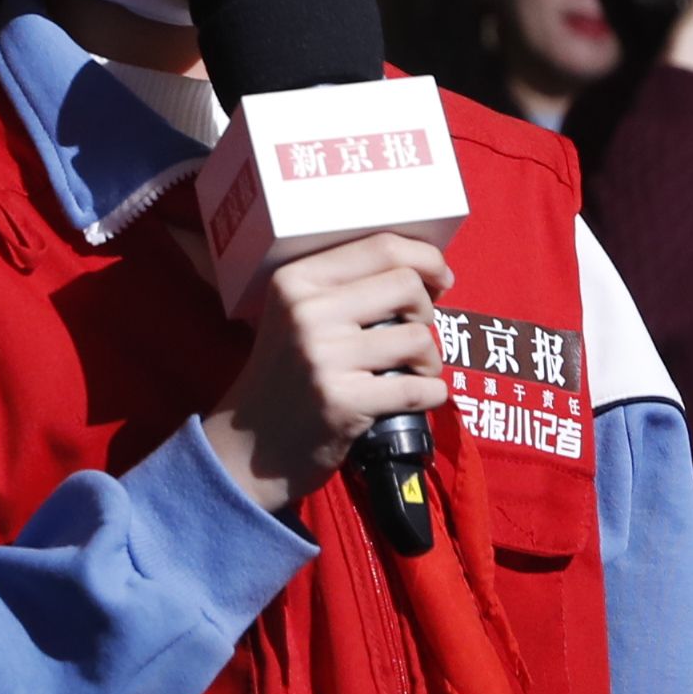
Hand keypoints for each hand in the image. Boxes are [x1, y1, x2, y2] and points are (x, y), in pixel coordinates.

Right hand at [203, 235, 453, 513]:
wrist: (253, 447)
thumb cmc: (290, 375)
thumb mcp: (298, 316)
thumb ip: (347, 287)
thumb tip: (427, 270)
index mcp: (297, 280)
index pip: (382, 246)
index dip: (426, 259)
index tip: (439, 280)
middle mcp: (306, 311)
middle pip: (407, 286)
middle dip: (427, 313)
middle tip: (414, 336)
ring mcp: (322, 357)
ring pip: (417, 338)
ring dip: (430, 361)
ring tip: (414, 373)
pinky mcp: (340, 401)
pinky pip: (416, 388)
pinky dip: (431, 394)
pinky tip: (418, 398)